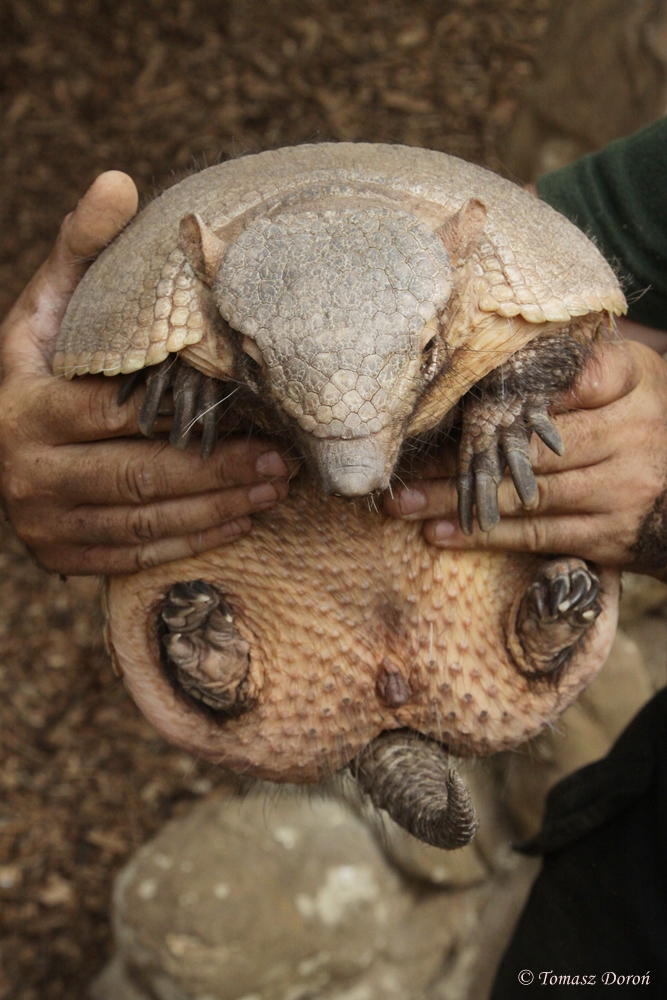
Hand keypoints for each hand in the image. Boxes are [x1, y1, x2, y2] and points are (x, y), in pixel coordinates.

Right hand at [0, 172, 295, 575]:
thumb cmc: (40, 366)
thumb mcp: (49, 307)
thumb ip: (81, 249)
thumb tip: (119, 179)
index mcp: (24, 404)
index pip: (112, 413)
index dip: (186, 415)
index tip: (252, 409)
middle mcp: (24, 470)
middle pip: (137, 477)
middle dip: (217, 472)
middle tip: (282, 463)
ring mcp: (40, 521)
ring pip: (141, 523)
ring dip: (215, 510)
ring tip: (274, 491)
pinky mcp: (57, 555)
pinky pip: (131, 556)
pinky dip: (189, 543)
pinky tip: (239, 523)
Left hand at [384, 340, 666, 574]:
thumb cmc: (651, 424)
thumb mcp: (637, 380)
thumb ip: (586, 364)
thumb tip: (515, 345)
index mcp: (633, 386)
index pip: (569, 380)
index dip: (511, 393)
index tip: (453, 399)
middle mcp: (628, 435)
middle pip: (527, 446)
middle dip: (459, 457)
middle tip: (398, 468)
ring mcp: (618, 489)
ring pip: (522, 495)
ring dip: (457, 500)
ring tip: (402, 504)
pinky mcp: (607, 535)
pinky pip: (538, 535)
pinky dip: (486, 536)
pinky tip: (440, 535)